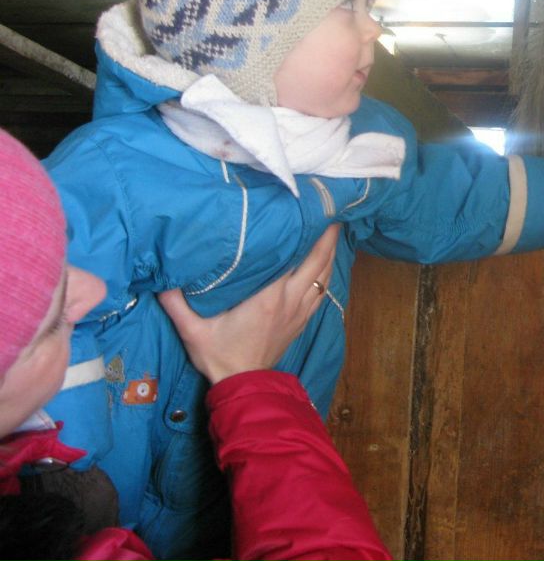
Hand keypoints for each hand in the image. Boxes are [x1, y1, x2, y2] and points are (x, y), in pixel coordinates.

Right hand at [158, 225, 339, 384]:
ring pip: (325, 275)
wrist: (243, 385)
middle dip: (327, 234)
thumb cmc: (218, 355)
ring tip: (333, 227)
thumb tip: (160, 276)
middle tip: (330, 209)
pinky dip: (327, 272)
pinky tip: (327, 261)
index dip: (302, 232)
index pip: (293, 256)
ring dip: (331, 251)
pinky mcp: (303, 320)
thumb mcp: (191, 330)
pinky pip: (322, 290)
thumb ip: (174, 302)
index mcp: (269, 296)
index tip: (305, 210)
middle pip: (318, 260)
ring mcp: (300, 310)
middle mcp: (291, 299)